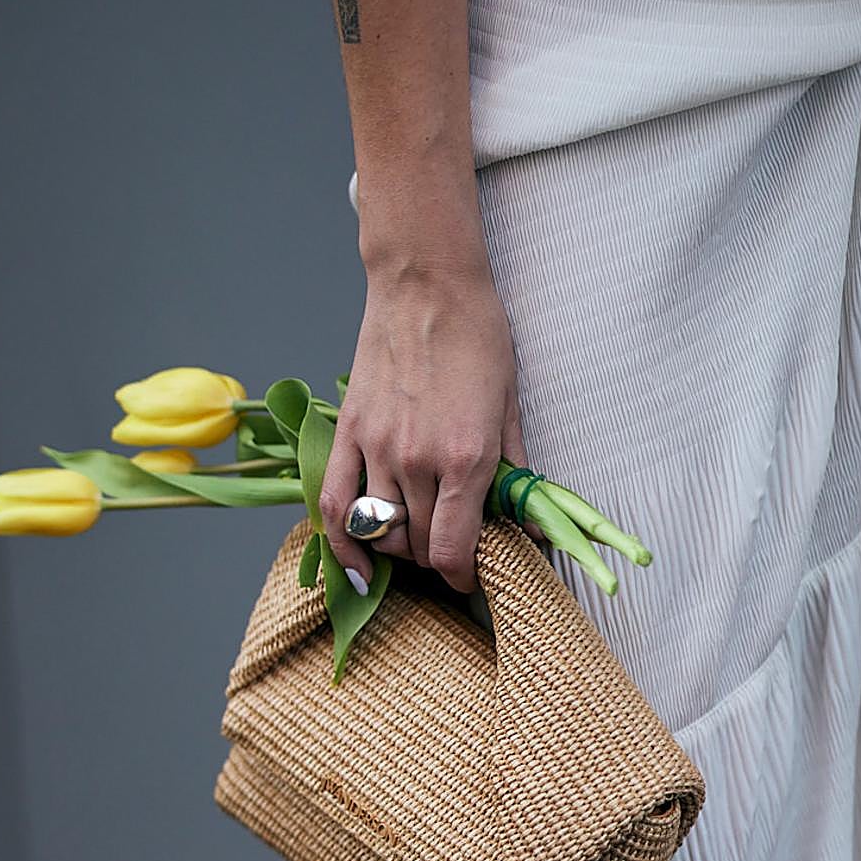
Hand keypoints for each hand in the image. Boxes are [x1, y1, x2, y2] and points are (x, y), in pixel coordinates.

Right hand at [319, 217, 542, 594]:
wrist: (427, 283)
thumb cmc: (478, 334)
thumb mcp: (511, 404)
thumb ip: (516, 471)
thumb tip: (527, 522)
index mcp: (468, 459)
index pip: (454, 551)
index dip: (463, 577)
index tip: (471, 576)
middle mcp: (418, 462)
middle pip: (418, 547)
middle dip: (437, 559)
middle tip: (451, 546)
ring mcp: (377, 449)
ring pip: (379, 533)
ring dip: (398, 548)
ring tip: (415, 538)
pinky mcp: (349, 433)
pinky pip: (333, 503)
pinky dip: (341, 542)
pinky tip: (354, 562)